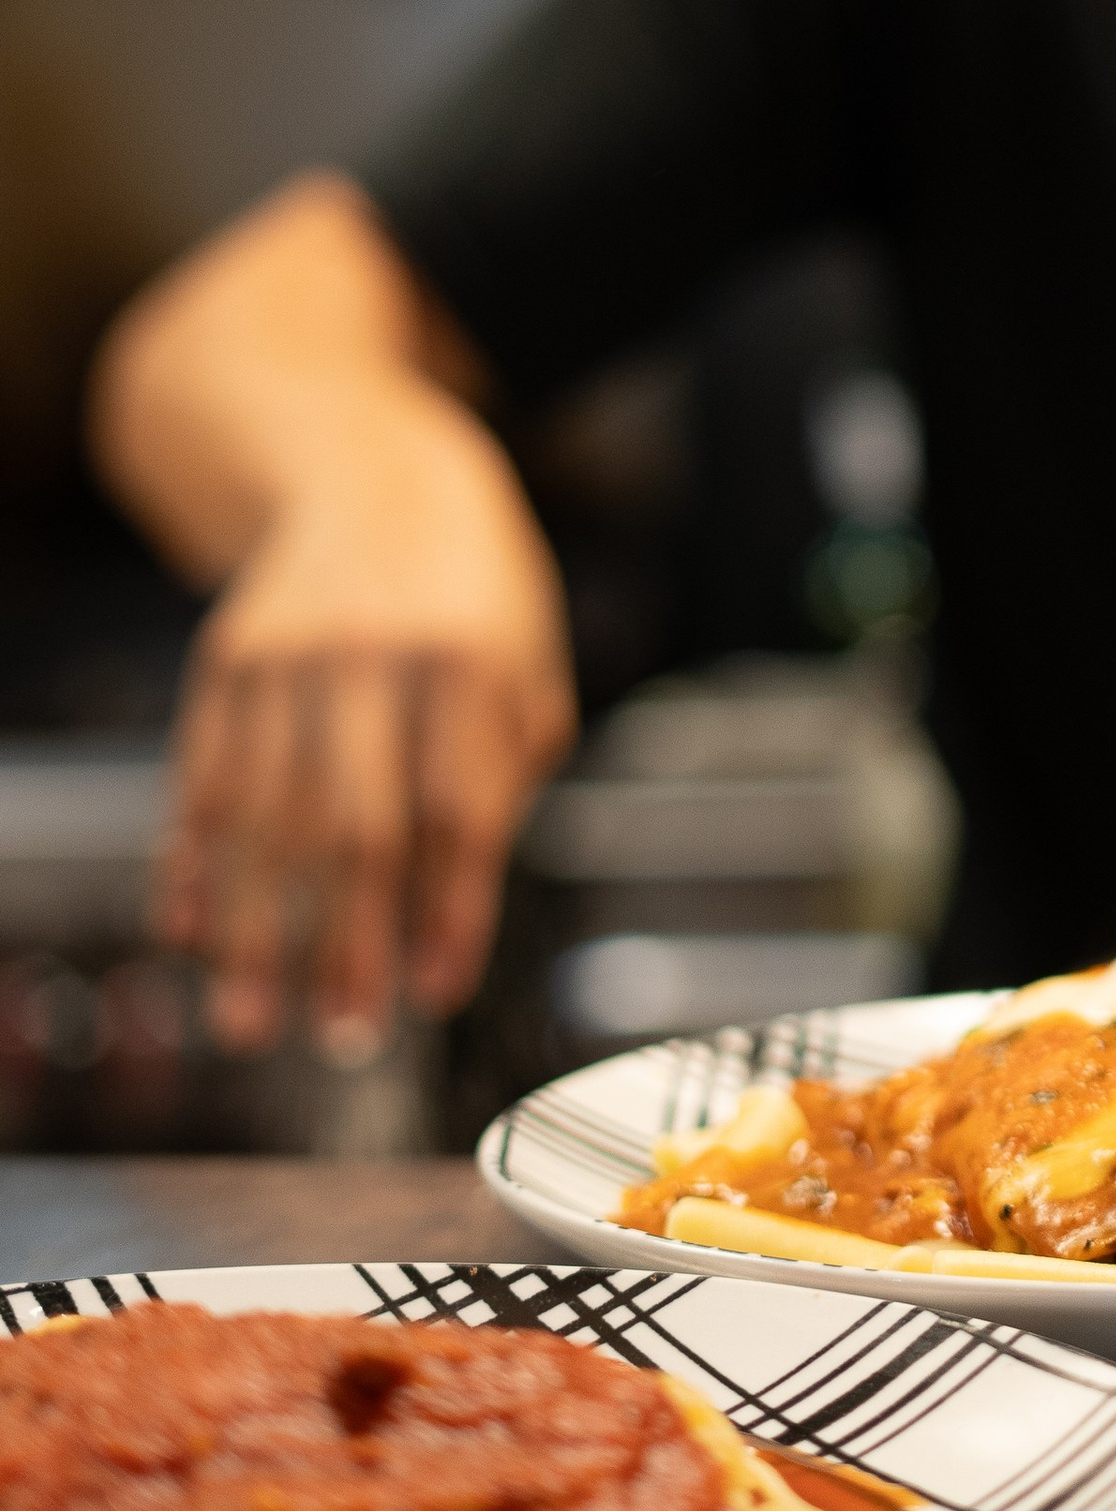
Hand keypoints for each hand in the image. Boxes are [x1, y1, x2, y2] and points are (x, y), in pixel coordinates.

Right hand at [155, 390, 574, 1058]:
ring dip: (256, 932)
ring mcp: (290, 657)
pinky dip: (193, 861)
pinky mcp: (226, 659)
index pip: (459, 814)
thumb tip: (449, 907)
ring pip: (266, 818)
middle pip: (355, 829)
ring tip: (254, 1024)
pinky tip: (191, 932)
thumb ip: (506, 772)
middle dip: (348, 944)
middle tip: (345, 1039)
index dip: (449, 914)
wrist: (371, 472)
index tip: (437, 995)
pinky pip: (203, 777)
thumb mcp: (529, 659)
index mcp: (474, 661)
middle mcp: (376, 658)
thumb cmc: (473, 594)